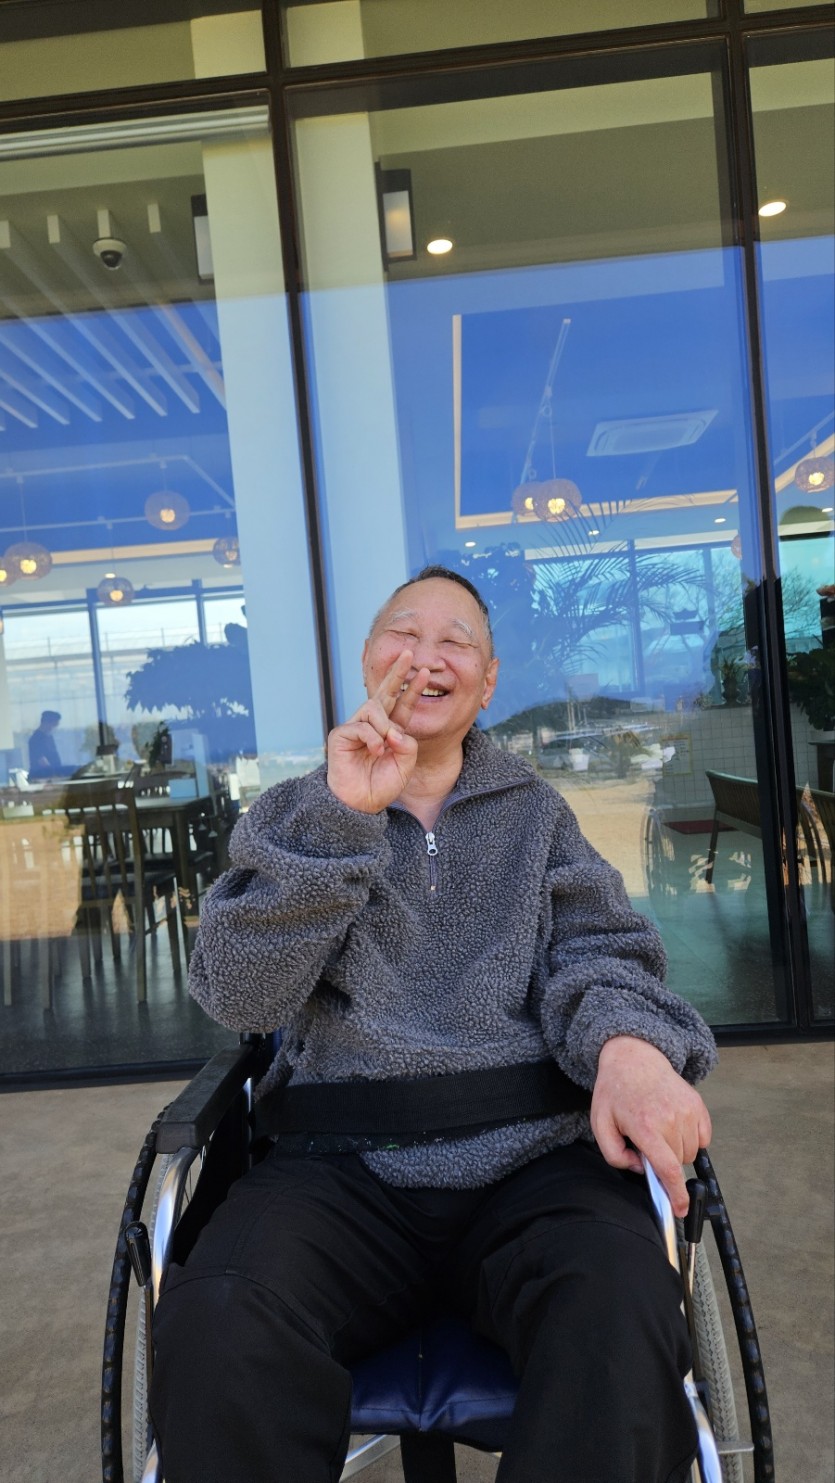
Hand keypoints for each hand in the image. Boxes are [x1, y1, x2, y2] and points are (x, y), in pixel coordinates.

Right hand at [326, 651, 430, 813]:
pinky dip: (372, 739)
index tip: (425, 671)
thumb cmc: (382, 785)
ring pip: (374, 709)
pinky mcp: (341, 735)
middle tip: (408, 653)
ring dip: (385, 725)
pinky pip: (361, 726)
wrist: (361, 804)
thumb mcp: (405, 764)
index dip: (413, 688)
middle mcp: (373, 725)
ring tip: (386, 746)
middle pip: (385, 692)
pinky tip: (375, 752)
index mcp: (391, 730)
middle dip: (397, 672)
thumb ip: (407, 744)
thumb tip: (395, 730)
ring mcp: (356, 728)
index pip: (403, 704)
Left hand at [590, 1036, 711, 1216]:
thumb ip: (615, 1155)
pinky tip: (673, 1124)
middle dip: (664, 1160)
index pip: (668, 1169)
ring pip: (691, 1152)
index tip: (681, 1209)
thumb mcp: (601, 1124)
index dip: (676, 1194)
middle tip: (648, 1140)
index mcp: (645, 1126)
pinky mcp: (698, 1105)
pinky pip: (703, 1137)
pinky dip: (691, 1138)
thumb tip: (640, 1168)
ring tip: (659, 1128)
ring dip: (677, 1149)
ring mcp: (687, 1111)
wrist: (635, 1058)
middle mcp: (670, 1119)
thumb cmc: (616, 1092)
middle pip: (678, 1162)